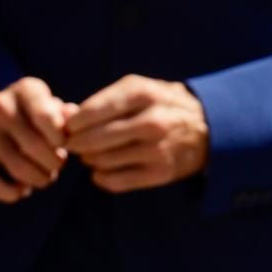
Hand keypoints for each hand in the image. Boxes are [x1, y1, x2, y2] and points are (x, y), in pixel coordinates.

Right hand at [0, 77, 75, 203]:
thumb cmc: (35, 112)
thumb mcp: (53, 104)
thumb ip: (66, 114)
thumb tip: (70, 120)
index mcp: (25, 89)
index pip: (47, 118)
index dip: (61, 139)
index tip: (64, 145)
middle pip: (34, 147)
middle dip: (55, 163)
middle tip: (58, 164)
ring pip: (17, 168)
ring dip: (39, 179)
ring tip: (46, 177)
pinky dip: (12, 193)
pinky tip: (23, 189)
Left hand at [64, 74, 209, 192]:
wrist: (210, 127)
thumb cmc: (164, 104)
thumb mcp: (140, 90)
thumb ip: (102, 100)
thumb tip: (61, 112)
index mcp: (144, 94)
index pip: (90, 112)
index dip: (72, 123)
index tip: (69, 127)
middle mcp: (151, 121)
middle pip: (92, 139)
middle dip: (75, 144)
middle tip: (73, 144)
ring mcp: (156, 149)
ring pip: (100, 161)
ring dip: (88, 159)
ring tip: (92, 154)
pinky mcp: (159, 173)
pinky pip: (114, 181)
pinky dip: (100, 177)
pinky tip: (103, 169)